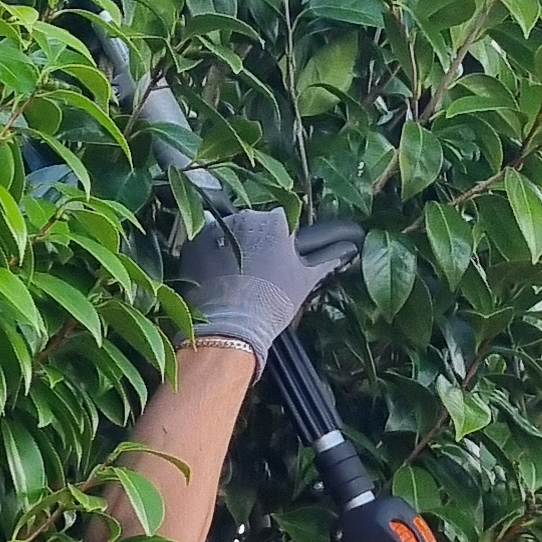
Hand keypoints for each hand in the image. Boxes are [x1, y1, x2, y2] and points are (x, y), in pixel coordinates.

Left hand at [172, 208, 362, 371]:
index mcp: (276, 220)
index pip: (280, 221)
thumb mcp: (305, 280)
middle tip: (256, 271)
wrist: (230, 325)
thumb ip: (326, 260)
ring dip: (231, 246)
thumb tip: (348, 251)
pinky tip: (216, 276)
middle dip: (254, 241)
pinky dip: (209, 255)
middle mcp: (245, 216)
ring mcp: (216, 227)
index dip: (279, 242)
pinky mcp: (192, 243)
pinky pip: (204, 242)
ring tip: (234, 277)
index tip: (275, 261)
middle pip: (252, 223)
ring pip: (227, 232)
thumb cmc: (273, 301)